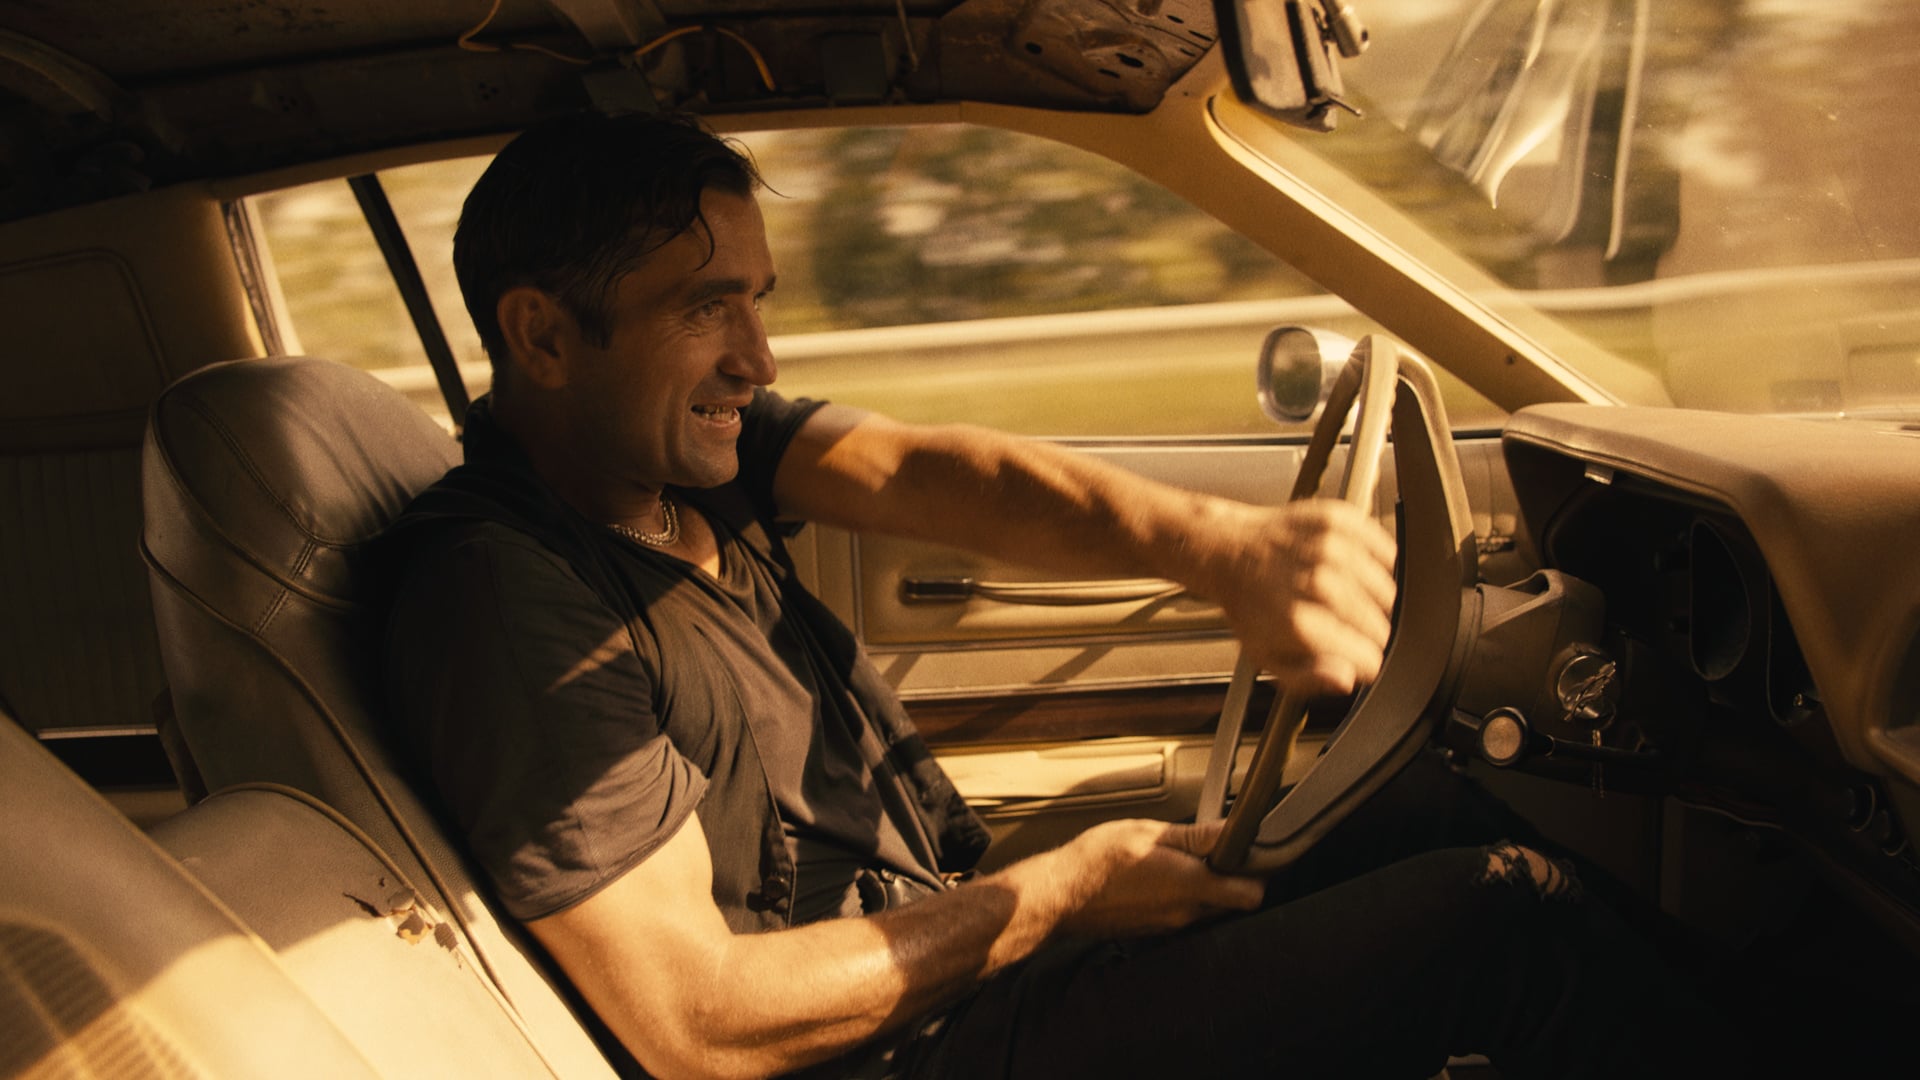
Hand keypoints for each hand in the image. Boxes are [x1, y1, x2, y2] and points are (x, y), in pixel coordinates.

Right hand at [1058, 819, 1263, 938]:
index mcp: (1190, 886)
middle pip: (1231, 902)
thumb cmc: (1097, 861)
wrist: (1060, 894)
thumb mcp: (1150, 832)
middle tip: (1210, 850)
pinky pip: (1181, 914)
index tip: (1250, 855)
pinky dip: (1179, 896)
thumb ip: (1196, 836)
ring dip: (1202, 887)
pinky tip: (1156, 877)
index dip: (1258, 875)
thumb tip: (1231, 831)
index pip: (1250, 894)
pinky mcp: (1154, 930)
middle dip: (1229, 877)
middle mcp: (1185, 913)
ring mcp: (1169, 926)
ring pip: (1206, 908)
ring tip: (1176, 861)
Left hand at [1205, 499, 1396, 696]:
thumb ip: (1307, 677)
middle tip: (1349, 627)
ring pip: (1385, 591)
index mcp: (1298, 622)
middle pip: (1378, 623)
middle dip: (1371, 633)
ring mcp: (1329, 547)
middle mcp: (1317, 582)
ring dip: (1376, 602)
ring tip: (1348, 599)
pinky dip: (1380, 565)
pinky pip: (1385, 552)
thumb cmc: (1250, 604)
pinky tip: (1358, 572)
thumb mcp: (1266, 655)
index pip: (1367, 655)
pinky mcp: (1338, 520)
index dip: (1366, 662)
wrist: (1229, 549)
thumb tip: (1346, 679)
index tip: (1357, 657)